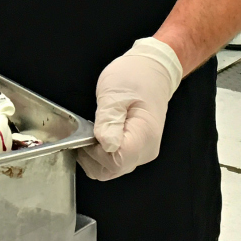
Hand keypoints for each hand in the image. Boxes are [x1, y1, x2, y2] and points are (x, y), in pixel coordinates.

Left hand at [76, 38, 182, 181]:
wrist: (153, 71)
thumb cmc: (135, 77)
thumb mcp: (114, 92)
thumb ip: (109, 120)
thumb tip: (106, 146)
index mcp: (144, 135)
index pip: (115, 161)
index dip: (95, 152)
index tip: (88, 133)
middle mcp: (146, 150)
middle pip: (112, 170)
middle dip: (92, 155)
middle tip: (87, 130)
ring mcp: (143, 152)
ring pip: (112, 169)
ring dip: (95, 156)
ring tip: (93, 130)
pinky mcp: (137, 149)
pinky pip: (116, 162)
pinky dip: (101, 154)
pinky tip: (98, 135)